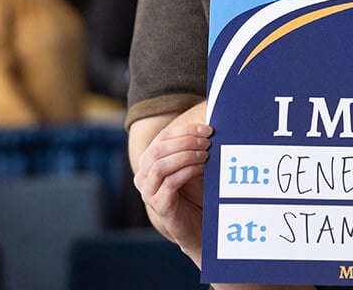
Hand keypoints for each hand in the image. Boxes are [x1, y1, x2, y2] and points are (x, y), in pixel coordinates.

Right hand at [133, 113, 212, 256]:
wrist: (197, 226)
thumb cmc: (196, 192)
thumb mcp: (193, 165)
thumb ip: (194, 147)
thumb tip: (209, 126)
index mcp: (149, 161)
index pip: (162, 138)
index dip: (185, 131)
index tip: (207, 130)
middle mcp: (143, 176)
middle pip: (158, 149)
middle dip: (185, 142)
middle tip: (208, 142)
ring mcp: (148, 191)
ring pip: (160, 165)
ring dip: (185, 156)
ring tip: (206, 155)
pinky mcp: (158, 206)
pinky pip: (169, 183)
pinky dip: (187, 171)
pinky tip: (201, 168)